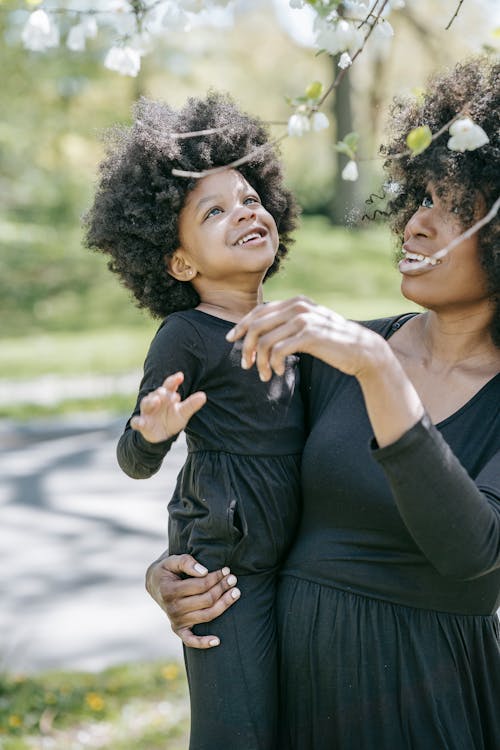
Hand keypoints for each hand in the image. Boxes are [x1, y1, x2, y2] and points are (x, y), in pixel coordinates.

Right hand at [131, 371, 205, 442]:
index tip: (180, 376)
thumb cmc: (172, 419)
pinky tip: (141, 422)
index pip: (169, 385)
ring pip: (146, 403)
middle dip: (162, 392)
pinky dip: (137, 422)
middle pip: (157, 393)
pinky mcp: (142, 423)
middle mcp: (155, 401)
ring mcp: (147, 412)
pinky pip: (136, 421)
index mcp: (166, 396)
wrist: (161, 435)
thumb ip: (191, 404)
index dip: (173, 381)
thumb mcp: (183, 412)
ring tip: (157, 401)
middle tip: (169, 392)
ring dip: (150, 402)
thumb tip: (203, 396)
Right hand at [145, 553, 240, 648]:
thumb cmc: (168, 570)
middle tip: (233, 579)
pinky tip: (217, 640)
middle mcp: (172, 608)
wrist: (155, 584)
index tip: (226, 570)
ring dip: (224, 605)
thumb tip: (204, 571)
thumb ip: (186, 562)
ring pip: (206, 616)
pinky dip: (203, 643)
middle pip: (206, 600)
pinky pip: (191, 640)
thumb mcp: (172, 560)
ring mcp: (175, 621)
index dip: (216, 577)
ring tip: (236, 592)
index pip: (200, 585)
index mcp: (169, 591)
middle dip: (222, 588)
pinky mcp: (179, 630)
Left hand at [226, 296, 382, 381]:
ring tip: (265, 375)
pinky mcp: (310, 336)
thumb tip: (260, 332)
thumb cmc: (332, 342)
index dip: (242, 326)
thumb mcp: (309, 326)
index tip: (232, 340)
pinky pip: (279, 351)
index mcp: (295, 301)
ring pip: (265, 341)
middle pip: (256, 326)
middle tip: (246, 365)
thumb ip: (288, 323)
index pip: (258, 311)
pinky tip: (279, 372)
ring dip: (261, 362)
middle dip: (247, 348)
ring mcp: (304, 319)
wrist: (362, 350)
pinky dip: (274, 364)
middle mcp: (298, 306)